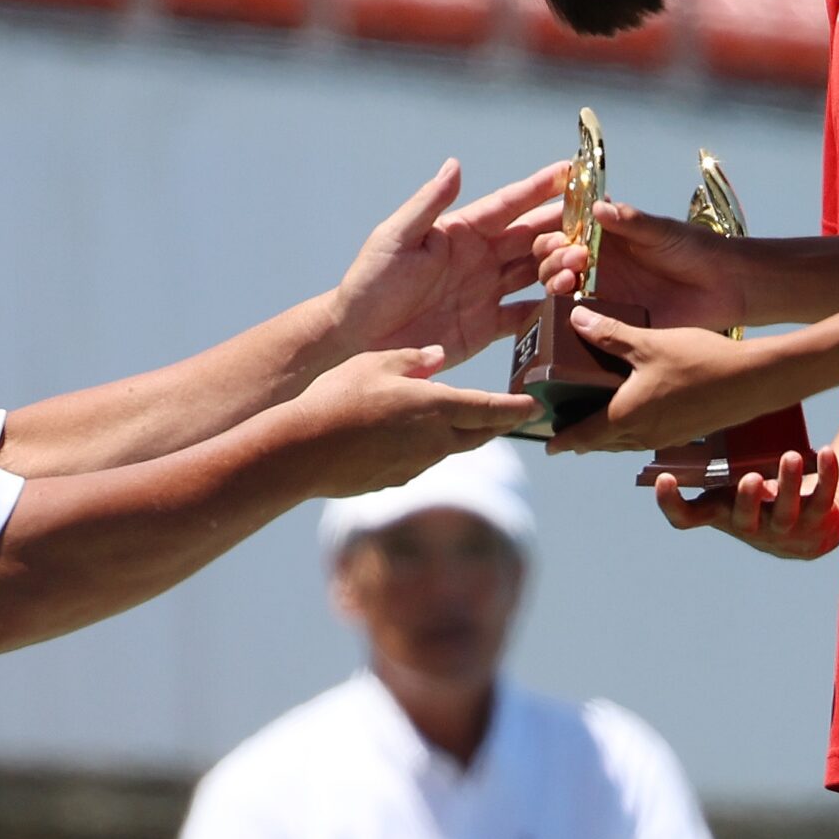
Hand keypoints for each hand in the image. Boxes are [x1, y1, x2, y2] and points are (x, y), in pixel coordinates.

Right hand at [292, 346, 541, 495]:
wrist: (303, 452)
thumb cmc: (338, 398)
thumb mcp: (375, 363)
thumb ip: (413, 360)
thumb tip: (437, 357)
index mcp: (437, 407)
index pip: (491, 409)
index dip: (516, 408)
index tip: (536, 407)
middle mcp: (436, 441)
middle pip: (480, 434)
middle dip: (498, 424)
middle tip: (511, 416)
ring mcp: (418, 466)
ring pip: (450, 448)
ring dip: (458, 435)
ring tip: (454, 420)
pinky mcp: (398, 481)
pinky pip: (420, 461)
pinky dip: (424, 448)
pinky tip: (402, 438)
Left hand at [334, 160, 567, 366]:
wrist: (357, 338)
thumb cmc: (370, 282)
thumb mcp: (396, 238)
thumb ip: (428, 205)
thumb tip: (454, 164)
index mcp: (462, 231)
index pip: (510, 204)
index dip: (542, 187)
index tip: (574, 171)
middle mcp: (480, 258)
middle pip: (532, 238)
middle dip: (563, 230)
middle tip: (590, 229)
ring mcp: (486, 291)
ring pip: (536, 273)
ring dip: (561, 267)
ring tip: (580, 265)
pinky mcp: (487, 326)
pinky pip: (527, 315)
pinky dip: (550, 309)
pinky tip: (572, 305)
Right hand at [535, 200, 744, 330]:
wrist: (723, 286)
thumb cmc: (694, 248)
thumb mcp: (661, 230)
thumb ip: (630, 221)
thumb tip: (597, 207)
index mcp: (602, 236)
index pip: (563, 231)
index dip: (556, 232)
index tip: (566, 235)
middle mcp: (595, 263)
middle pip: (552, 260)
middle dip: (552, 257)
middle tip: (573, 258)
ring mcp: (600, 292)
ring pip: (558, 288)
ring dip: (554, 281)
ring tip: (568, 279)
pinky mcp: (610, 320)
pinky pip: (578, 321)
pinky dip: (567, 315)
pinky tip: (570, 311)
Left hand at [541, 308, 770, 454]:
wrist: (753, 382)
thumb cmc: (700, 362)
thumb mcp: (649, 343)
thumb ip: (609, 335)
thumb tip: (574, 319)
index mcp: (625, 417)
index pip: (582, 436)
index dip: (562, 441)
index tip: (547, 446)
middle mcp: (643, 435)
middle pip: (603, 442)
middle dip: (582, 437)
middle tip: (565, 427)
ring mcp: (666, 437)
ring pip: (627, 440)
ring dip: (609, 433)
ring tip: (597, 418)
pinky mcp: (686, 432)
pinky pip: (649, 435)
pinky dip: (634, 427)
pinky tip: (640, 408)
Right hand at [655, 446, 838, 559]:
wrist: (807, 526)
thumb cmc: (759, 492)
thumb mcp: (733, 478)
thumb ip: (717, 454)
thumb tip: (703, 394)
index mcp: (720, 511)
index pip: (687, 517)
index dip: (672, 503)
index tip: (664, 479)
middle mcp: (750, 524)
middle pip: (744, 518)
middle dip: (746, 499)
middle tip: (748, 478)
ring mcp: (784, 526)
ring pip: (786, 511)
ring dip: (788, 483)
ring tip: (791, 457)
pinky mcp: (817, 519)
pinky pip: (823, 498)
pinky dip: (826, 475)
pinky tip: (825, 453)